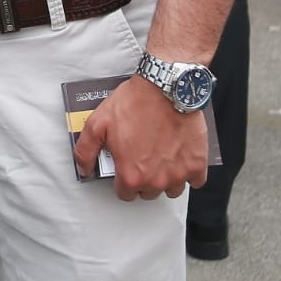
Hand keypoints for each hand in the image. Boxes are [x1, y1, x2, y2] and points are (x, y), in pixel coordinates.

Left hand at [73, 76, 208, 200]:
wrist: (164, 87)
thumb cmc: (134, 103)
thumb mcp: (97, 123)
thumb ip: (86, 151)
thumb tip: (83, 169)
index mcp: (131, 175)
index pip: (125, 193)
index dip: (122, 179)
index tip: (124, 165)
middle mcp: (156, 181)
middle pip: (148, 192)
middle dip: (143, 178)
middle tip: (141, 155)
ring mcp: (179, 174)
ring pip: (171, 189)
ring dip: (165, 178)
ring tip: (160, 156)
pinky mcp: (197, 164)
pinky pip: (195, 180)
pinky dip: (189, 172)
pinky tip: (180, 157)